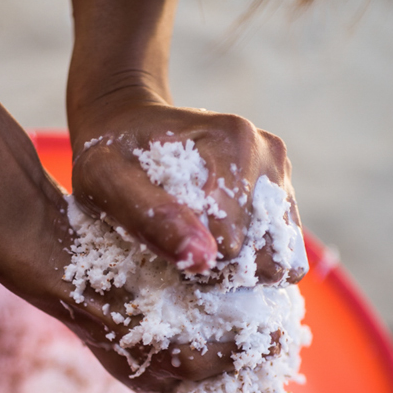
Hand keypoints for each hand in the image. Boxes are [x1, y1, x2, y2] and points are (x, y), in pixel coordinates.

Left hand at [70, 92, 306, 282]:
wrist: (126, 124)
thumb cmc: (111, 154)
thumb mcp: (107, 180)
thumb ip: (151, 215)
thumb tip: (204, 259)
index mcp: (233, 142)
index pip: (232, 242)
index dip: (194, 261)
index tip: (164, 244)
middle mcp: (268, 153)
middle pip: (265, 255)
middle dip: (222, 268)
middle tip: (181, 248)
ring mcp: (280, 173)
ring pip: (283, 260)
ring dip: (241, 269)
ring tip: (200, 247)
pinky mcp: (283, 192)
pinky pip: (286, 255)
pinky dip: (253, 263)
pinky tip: (217, 246)